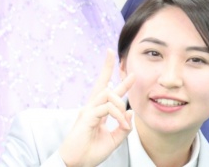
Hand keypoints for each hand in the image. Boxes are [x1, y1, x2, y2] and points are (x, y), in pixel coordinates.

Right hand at [58, 50, 134, 166]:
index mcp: (97, 112)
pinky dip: (117, 115)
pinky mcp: (87, 116)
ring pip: (108, 94)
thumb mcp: (113, 140)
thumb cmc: (90, 152)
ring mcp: (88, 111)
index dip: (117, 80)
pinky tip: (121, 125)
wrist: (76, 164)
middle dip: (106, 67)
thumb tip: (131, 113)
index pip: (107, 91)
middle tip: (110, 52)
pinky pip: (107, 108)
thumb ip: (123, 127)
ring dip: (120, 105)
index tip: (128, 71)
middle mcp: (91, 107)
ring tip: (124, 123)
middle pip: (101, 83)